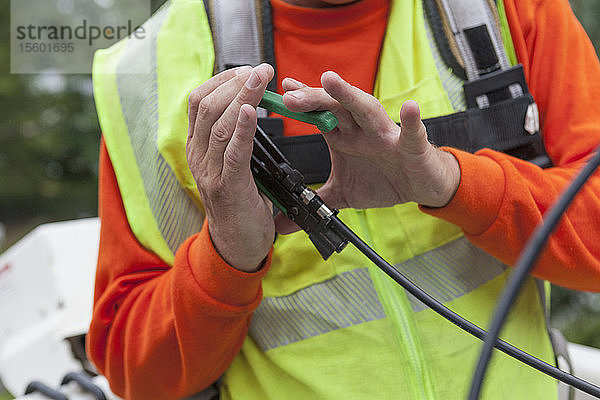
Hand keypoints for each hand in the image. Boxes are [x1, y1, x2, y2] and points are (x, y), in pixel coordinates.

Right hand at [187, 64, 274, 271]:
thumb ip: (234, 139)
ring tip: (261, 79)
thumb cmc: (240, 202)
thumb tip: (249, 106)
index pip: (198, 102)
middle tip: (261, 70)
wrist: (238, 244)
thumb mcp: (231, 164)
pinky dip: (242, 129)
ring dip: (243, 97)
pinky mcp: (228, 187)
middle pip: (207, 107)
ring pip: (219, 125)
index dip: (222, 80)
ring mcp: (209, 172)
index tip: (247, 69)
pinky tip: (250, 111)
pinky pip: (233, 153)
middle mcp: (198, 156)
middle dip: (235, 82)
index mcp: (197, 148)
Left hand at [276, 72, 459, 231]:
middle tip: (291, 96)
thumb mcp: (342, 195)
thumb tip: (282, 222)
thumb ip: (314, 202)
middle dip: (313, 99)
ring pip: (366, 110)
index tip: (280, 91)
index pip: (318, 114)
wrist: (420, 186)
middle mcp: (362, 130)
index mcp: (344, 136)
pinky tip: (409, 108)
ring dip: (348, 95)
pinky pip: (411, 133)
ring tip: (330, 80)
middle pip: (335, 107)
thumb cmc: (383, 180)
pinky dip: (411, 121)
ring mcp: (386, 135)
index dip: (300, 103)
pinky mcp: (412, 147)